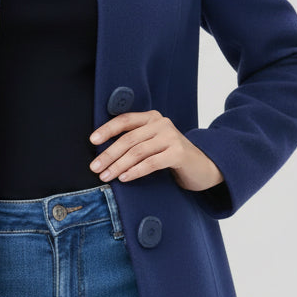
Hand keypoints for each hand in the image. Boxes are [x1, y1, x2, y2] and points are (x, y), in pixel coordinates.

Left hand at [89, 109, 224, 192]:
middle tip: (95, 168)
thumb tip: (104, 155)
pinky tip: (124, 178)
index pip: (125, 120)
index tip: (92, 141)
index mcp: (152, 118)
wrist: (203, 166)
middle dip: (109, 154)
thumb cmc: (172, 156)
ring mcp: (171, 137)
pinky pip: (151, 163)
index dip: (107, 130)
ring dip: (118, 165)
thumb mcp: (153, 143)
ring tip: (106, 176)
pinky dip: (135, 171)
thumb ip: (135, 142)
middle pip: (128, 139)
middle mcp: (161, 124)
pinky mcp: (178, 153)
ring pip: (137, 152)